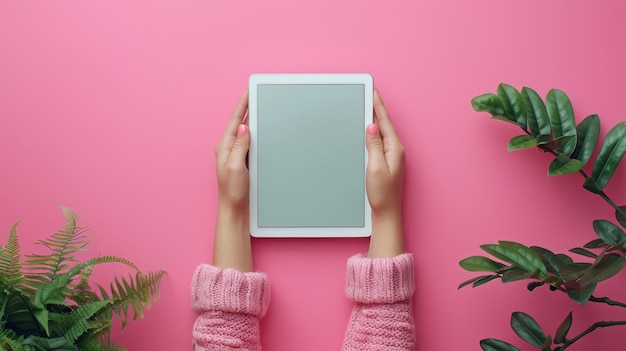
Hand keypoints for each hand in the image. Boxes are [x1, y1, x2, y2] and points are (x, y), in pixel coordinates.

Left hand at [215, 90, 250, 209]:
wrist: (236, 210)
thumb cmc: (232, 192)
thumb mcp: (236, 166)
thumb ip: (240, 146)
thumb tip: (243, 127)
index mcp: (224, 147)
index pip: (234, 120)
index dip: (242, 105)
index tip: (249, 91)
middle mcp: (230, 149)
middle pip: (240, 123)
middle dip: (248, 108)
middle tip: (257, 94)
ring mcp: (237, 155)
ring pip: (247, 133)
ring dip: (254, 120)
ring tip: (261, 107)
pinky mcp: (245, 162)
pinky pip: (252, 143)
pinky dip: (258, 134)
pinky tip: (264, 131)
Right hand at [365, 89, 405, 257]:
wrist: (386, 213)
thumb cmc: (382, 195)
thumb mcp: (375, 167)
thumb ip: (373, 145)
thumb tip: (372, 126)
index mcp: (394, 149)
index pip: (384, 121)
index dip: (377, 104)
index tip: (373, 90)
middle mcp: (395, 150)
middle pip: (384, 123)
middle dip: (376, 107)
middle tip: (369, 92)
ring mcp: (392, 156)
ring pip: (382, 131)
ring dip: (375, 117)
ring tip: (368, 104)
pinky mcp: (386, 161)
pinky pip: (380, 140)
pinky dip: (374, 130)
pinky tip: (368, 128)